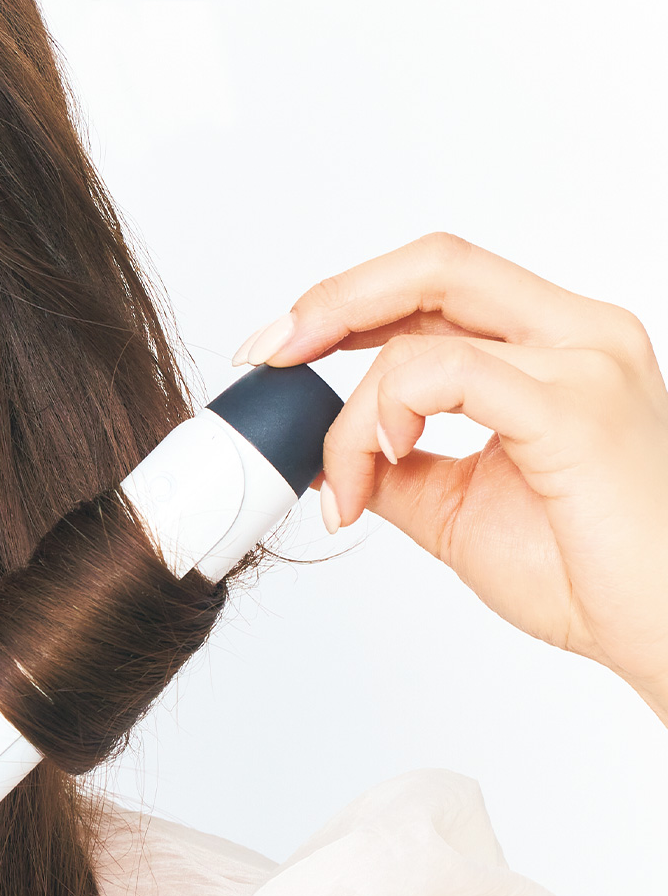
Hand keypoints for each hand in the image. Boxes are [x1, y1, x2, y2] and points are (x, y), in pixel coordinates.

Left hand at [234, 233, 667, 721]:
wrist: (665, 630)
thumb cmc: (587, 573)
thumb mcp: (456, 507)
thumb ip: (394, 466)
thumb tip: (325, 452)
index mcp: (557, 349)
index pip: (440, 284)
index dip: (350, 301)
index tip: (279, 346)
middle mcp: (578, 336)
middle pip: (434, 265)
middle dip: (332, 302)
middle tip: (267, 353)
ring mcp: (583, 363)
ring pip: (421, 335)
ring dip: (353, 410)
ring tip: (347, 481)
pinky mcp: (574, 407)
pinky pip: (446, 371)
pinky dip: (386, 411)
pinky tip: (384, 455)